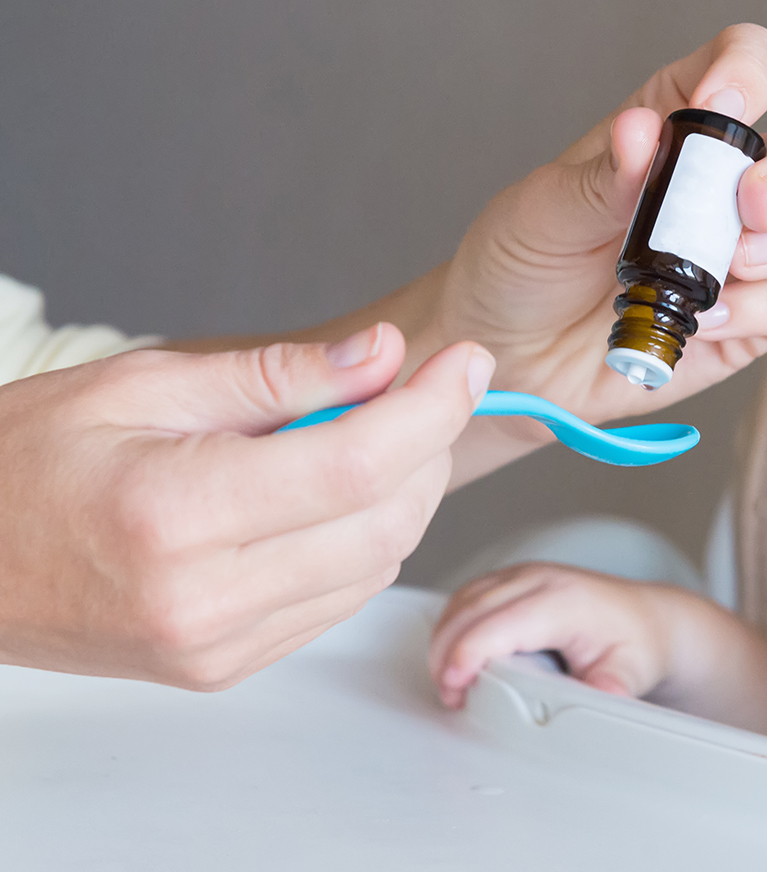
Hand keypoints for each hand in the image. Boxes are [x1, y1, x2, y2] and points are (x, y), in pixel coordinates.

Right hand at [0, 322, 490, 687]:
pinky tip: (333, 496)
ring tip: (369, 435)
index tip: (466, 364)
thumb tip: (382, 355)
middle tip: (423, 389)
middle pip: (384, 521)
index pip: (354, 465)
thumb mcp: (141, 384)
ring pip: (377, 565)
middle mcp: (204, 597)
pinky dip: (365, 540)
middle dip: (429, 446)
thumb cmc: (26, 464)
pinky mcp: (226, 668)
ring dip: (403, 494)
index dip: (431, 408)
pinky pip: (340, 599)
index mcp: (175, 513)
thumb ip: (276, 373)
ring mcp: (217, 646)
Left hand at [414, 24, 766, 484]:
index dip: (750, 71)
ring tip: (732, 268)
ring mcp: (745, 252)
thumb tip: (641, 134)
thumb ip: (599, 178)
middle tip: (750, 207)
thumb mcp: (541, 212)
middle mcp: (724, 183)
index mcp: (677, 125)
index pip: (747, 65)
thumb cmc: (522, 266)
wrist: (510, 358)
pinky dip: (756, 310)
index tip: (722, 102)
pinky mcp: (751, 318)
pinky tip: (703, 319)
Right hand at [430, 561, 766, 739]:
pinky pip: (467, 596)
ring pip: (462, 599)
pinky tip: (457, 656)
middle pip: (470, 609)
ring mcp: (524, 573)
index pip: (500, 623)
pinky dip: (453, 625)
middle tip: (452, 697)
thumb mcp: (632, 671)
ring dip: (445, 640)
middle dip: (448, 655)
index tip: (455, 687)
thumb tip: (603, 699)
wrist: (647, 618)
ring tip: (452, 683)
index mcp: (565, 600)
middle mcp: (540, 579)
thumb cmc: (637, 643)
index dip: (468, 655)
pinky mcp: (513, 578)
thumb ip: (612, 687)